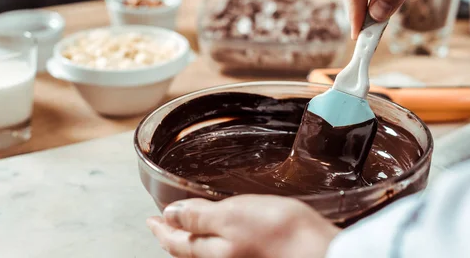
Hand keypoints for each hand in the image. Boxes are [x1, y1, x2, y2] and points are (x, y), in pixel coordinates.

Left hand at [147, 195, 339, 257]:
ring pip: (205, 253)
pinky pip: (223, 252)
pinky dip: (213, 241)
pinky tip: (220, 234)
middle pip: (188, 251)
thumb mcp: (230, 215)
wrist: (319, 250)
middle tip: (162, 225)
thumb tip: (169, 215)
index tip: (150, 219)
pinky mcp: (256, 256)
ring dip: (192, 239)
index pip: (176, 242)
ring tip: (185, 229)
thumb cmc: (278, 232)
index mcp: (211, 253)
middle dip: (173, 237)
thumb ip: (198, 216)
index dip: (161, 228)